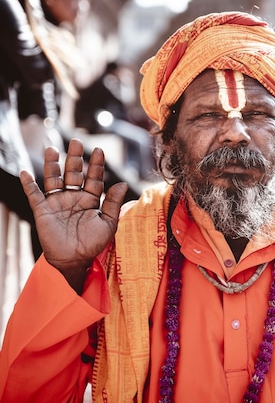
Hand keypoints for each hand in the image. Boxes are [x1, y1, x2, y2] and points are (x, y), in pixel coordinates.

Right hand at [20, 138, 127, 282]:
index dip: (96, 165)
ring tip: (51, 149)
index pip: (94, 178)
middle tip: (77, 141)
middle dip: (75, 158)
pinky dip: (29, 184)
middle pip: (74, 173)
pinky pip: (34, 195)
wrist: (74, 261)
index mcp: (90, 199)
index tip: (99, 150)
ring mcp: (58, 202)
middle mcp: (74, 197)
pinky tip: (25, 172)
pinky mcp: (43, 211)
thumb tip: (122, 183)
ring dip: (52, 165)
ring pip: (54, 179)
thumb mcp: (108, 224)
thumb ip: (113, 203)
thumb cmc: (92, 244)